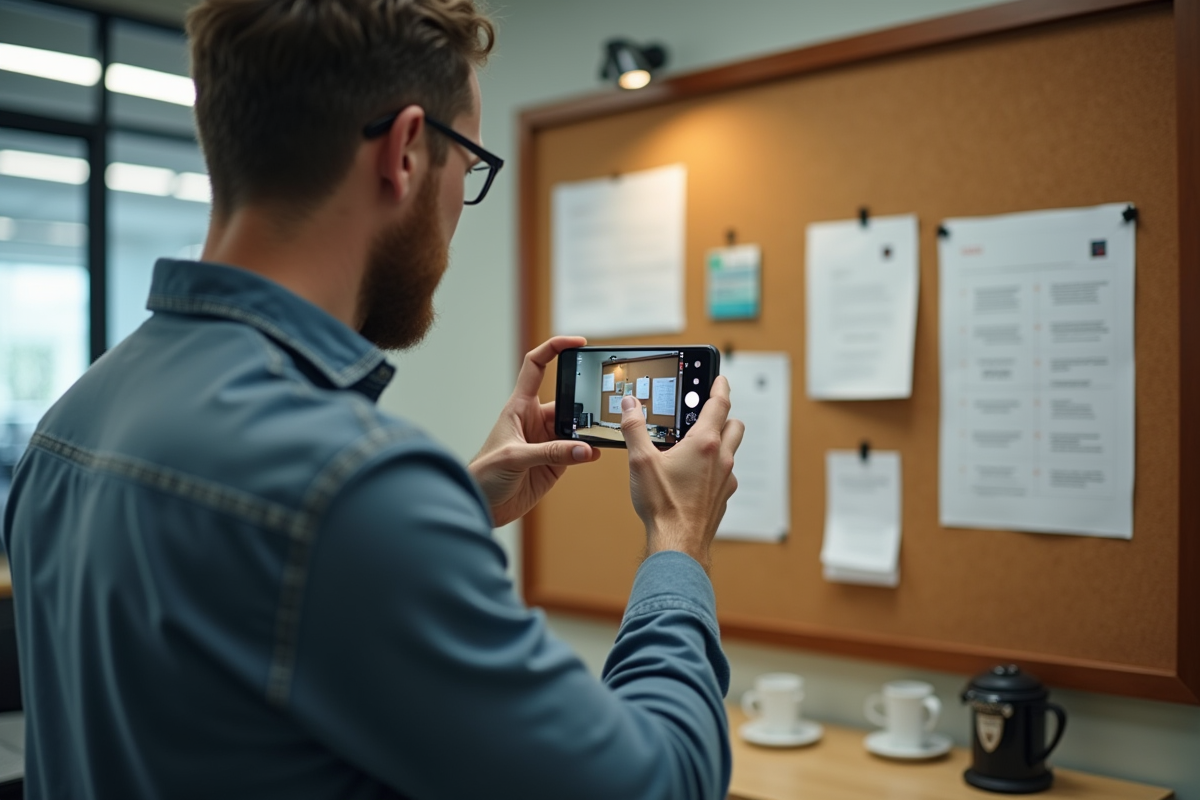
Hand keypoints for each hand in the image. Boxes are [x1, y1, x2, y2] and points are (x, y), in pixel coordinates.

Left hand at [468, 336, 600, 526]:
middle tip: (601, 402)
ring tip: (602, 432)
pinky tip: (597, 452)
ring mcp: (547, 441)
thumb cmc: (484, 474)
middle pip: (567, 400)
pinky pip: (578, 451)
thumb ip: (551, 453)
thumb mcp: (514, 457)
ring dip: (589, 430)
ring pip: (576, 427)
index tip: (578, 342)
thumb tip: (585, 449)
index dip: (554, 348)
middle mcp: (535, 420)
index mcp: (519, 407)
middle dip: (584, 400)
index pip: (536, 367)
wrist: (482, 506)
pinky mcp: (555, 463)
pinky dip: (590, 451)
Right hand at [621, 376, 743, 570]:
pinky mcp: (723, 497)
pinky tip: (695, 474)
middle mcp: (720, 459)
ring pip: (731, 450)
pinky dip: (714, 466)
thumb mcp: (641, 461)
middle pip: (734, 425)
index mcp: (703, 444)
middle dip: (724, 413)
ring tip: (698, 442)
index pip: (719, 404)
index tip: (720, 377)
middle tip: (710, 408)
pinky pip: (724, 473)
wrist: (678, 544)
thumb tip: (630, 404)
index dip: (720, 386)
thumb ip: (634, 428)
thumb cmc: (663, 506)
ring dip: (720, 440)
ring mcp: (725, 479)